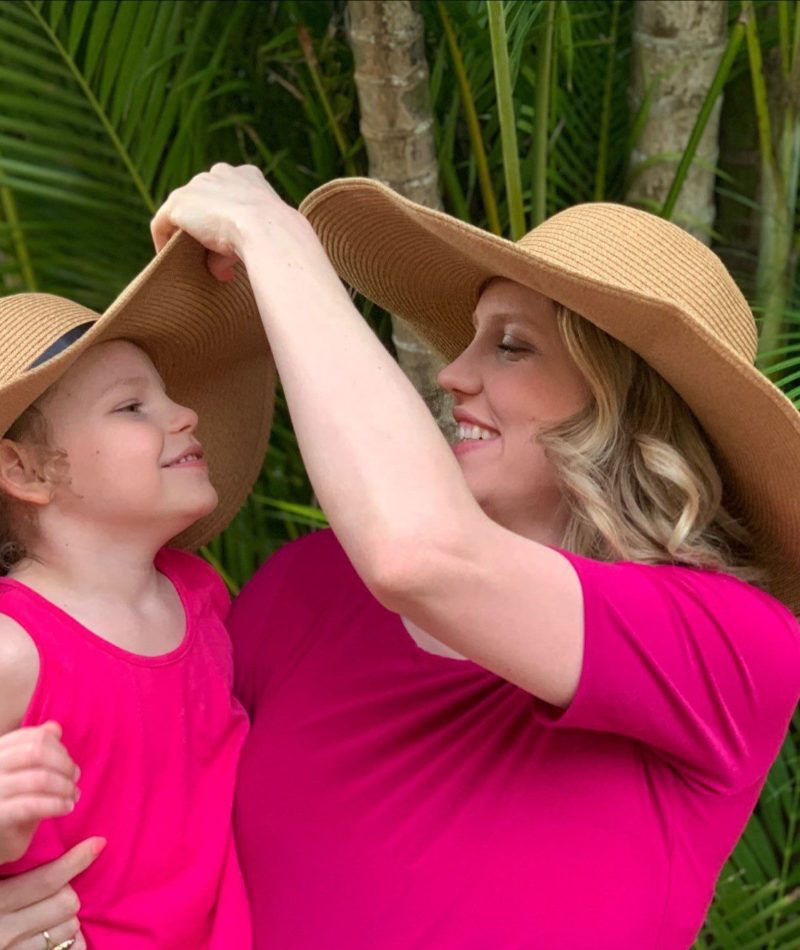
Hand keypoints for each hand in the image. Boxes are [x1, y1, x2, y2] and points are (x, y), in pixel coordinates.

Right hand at [0, 724, 78, 864]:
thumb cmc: (9, 807)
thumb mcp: (22, 776)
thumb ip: (35, 750)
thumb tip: (54, 727)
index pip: (35, 737)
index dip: (59, 749)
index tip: (68, 765)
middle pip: (37, 751)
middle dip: (64, 764)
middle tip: (75, 779)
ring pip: (39, 777)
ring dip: (65, 786)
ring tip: (73, 796)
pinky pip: (32, 805)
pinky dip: (56, 804)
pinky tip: (66, 808)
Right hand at [0, 836, 103, 949]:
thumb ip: (14, 874)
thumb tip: (56, 857)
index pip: (46, 880)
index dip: (76, 860)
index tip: (98, 843)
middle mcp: (4, 929)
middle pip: (65, 902)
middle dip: (69, 891)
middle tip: (58, 887)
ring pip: (69, 927)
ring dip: (68, 916)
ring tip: (49, 911)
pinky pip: (66, 949)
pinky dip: (69, 938)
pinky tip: (56, 931)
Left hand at [151, 163, 280, 280]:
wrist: (267, 230)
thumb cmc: (272, 238)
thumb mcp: (257, 240)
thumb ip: (234, 248)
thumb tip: (223, 272)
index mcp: (248, 177)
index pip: (229, 193)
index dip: (224, 217)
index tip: (224, 239)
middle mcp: (221, 173)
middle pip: (204, 200)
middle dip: (204, 225)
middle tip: (206, 253)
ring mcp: (197, 185)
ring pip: (184, 210)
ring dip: (185, 233)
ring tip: (185, 258)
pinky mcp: (178, 202)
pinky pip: (162, 223)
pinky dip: (163, 240)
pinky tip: (167, 259)